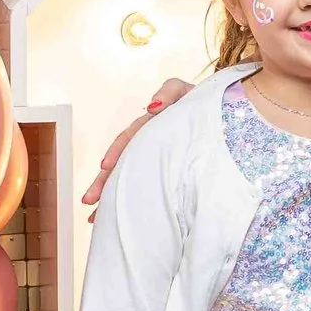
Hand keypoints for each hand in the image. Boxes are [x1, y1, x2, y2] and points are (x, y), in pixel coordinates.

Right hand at [80, 77, 192, 217]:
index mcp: (149, 127)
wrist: (221, 112)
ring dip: (110, 197)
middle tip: (89, 200)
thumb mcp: (185, 92)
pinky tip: (118, 218)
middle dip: (103, 183)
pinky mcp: (165, 172)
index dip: (116, 152)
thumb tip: (152, 106)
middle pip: (121, 164)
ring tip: (94, 218)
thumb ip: (169, 92)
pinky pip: (147, 188)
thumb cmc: (199, 102)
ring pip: (128, 179)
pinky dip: (131, 202)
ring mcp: (154, 159)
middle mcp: (147, 144)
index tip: (105, 167)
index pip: (128, 140)